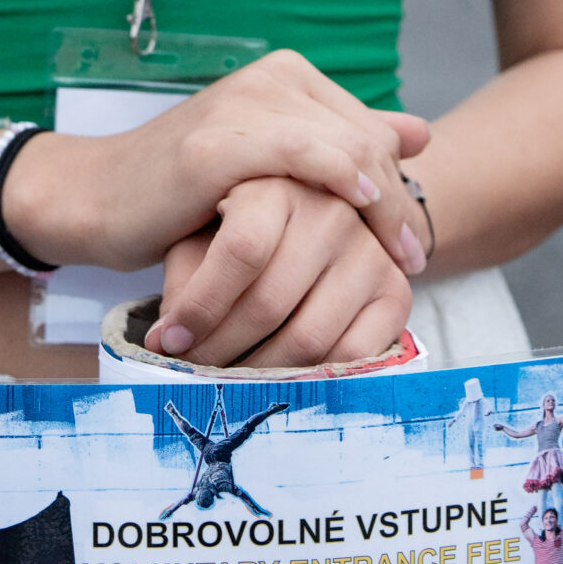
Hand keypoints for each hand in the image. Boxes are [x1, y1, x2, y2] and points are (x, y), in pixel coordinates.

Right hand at [8, 48, 430, 277]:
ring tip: (399, 260)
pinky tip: (361, 210)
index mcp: (286, 79)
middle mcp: (269, 79)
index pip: (370, 130)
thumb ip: (339, 148)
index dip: (401, 186)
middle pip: (366, 140)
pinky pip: (302, 154)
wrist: (97, 200)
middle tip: (415, 261)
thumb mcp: (270, 170)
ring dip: (383, 208)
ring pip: (347, 147)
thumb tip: (420, 133)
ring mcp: (242, 105)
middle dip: (399, 205)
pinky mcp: (217, 142)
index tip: (414, 245)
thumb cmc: (181, 195)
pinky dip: (341, 180)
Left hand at [148, 177, 418, 369]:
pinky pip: (352, 355)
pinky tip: (279, 378)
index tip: (167, 339)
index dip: (200, 306)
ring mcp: (370, 251)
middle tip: (191, 370)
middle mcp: (332, 211)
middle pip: (270, 302)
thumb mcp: (200, 239)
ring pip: (308, 337)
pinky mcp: (396, 291)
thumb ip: (186, 278)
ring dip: (259, 372)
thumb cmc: (234, 234)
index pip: (242, 250)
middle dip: (220, 348)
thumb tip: (166, 340)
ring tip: (227, 379)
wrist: (307, 226)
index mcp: (279, 184)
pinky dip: (311, 378)